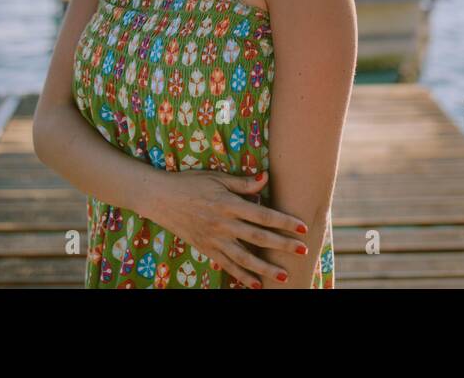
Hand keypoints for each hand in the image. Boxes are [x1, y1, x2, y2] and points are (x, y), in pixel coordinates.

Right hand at [149, 169, 308, 287]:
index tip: (302, 227)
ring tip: (284, 276)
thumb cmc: (190, 183)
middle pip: (259, 237)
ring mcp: (214, 238)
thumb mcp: (217, 178)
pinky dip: (241, 276)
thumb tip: (266, 178)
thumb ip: (243, 183)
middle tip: (303, 251)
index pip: (263, 215)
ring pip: (244, 257)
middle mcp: (223, 223)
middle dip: (283, 245)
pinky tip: (256, 284)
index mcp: (229, 203)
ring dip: (265, 268)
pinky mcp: (206, 248)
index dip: (284, 222)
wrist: (160, 198)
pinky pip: (226, 265)